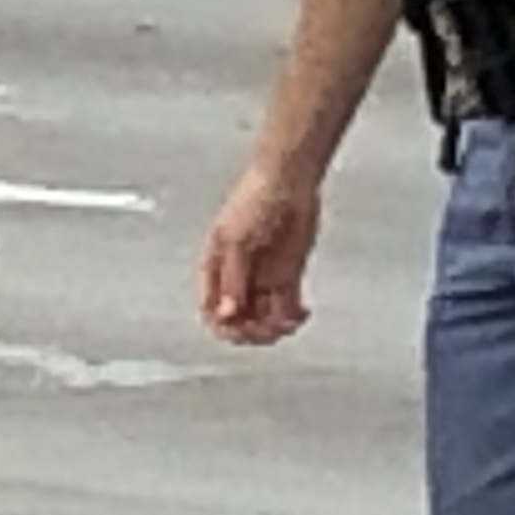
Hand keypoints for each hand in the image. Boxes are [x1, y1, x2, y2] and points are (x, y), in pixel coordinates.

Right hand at [201, 165, 323, 344]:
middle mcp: (237, 277)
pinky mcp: (287, 278)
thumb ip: (231, 279)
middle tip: (269, 329)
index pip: (212, 310)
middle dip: (252, 331)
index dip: (224, 325)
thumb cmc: (254, 200)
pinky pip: (287, 309)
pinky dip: (294, 318)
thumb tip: (225, 313)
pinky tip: (302, 314)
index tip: (242, 327)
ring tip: (290, 321)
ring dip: (275, 327)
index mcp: (215, 268)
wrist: (290, 183)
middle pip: (237, 320)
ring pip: (263, 319)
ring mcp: (262, 279)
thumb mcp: (236, 241)